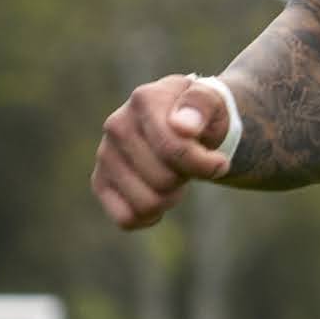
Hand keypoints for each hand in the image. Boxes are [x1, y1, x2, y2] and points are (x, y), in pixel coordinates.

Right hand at [92, 74, 237, 231]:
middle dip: (185, 178)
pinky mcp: (100, 181)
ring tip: (173, 176)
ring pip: (146, 204)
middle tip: (188, 164)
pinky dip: (149, 216)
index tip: (219, 163)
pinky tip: (158, 196)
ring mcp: (105, 154)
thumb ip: (202, 105)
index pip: (173, 150)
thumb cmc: (200, 117)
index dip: (205, 165)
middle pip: (163, 181)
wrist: (184, 125)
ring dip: (170, 198)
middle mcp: (117, 125)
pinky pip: (126, 218)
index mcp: (145, 100)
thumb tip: (182, 126)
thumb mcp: (212, 102)